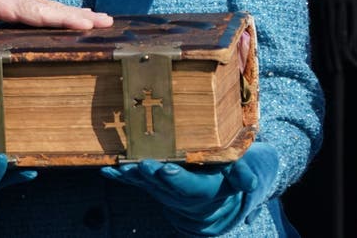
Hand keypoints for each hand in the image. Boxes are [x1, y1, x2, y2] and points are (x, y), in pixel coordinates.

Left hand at [0, 0, 113, 33]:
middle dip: (79, 15)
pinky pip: (40, 10)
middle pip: (51, 8)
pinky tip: (69, 22)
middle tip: (108, 22)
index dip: (63, 19)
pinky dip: (58, 14)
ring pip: (48, 8)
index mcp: (4, 0)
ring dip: (73, 14)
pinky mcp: (11, 4)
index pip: (38, 12)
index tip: (88, 23)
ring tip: (101, 21)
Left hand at [100, 143, 278, 234]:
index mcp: (207, 189)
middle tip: (142, 164)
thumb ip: (246, 173)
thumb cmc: (237, 167)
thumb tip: (247, 178)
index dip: (178, 179)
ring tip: (120, 165)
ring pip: (147, 183)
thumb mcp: (251, 168)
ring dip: (132, 174)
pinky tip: (106, 169)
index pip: (191, 187)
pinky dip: (120, 175)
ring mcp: (166, 189)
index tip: (167, 169)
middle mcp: (183, 193)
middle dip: (152, 174)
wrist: (223, 185)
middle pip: (165, 185)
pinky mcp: (153, 183)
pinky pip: (135, 180)